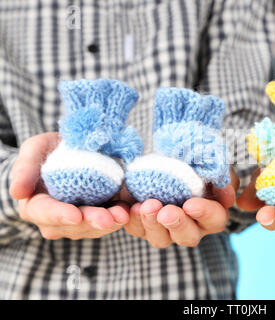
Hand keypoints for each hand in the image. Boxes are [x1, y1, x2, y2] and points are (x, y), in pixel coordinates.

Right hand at [9, 132, 129, 239]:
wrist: (71, 152)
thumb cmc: (48, 151)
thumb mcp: (34, 150)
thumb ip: (24, 168)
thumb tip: (16, 192)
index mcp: (35, 205)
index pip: (45, 213)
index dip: (59, 215)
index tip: (75, 214)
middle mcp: (55, 220)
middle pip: (73, 225)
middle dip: (91, 222)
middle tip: (108, 218)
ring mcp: (77, 222)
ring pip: (93, 228)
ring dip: (109, 223)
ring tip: (123, 214)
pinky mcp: (97, 218)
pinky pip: (108, 222)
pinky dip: (119, 217)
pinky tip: (129, 211)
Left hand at [124, 166, 239, 247]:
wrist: (168, 156)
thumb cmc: (196, 160)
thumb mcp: (213, 162)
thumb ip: (222, 176)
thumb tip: (227, 195)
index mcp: (213, 214)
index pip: (215, 219)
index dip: (204, 213)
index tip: (190, 204)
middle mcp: (191, 227)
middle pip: (187, 236)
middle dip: (177, 224)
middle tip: (166, 212)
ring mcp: (166, 230)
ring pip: (160, 239)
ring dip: (152, 224)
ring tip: (146, 206)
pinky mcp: (144, 226)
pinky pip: (136, 229)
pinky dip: (132, 220)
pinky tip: (130, 206)